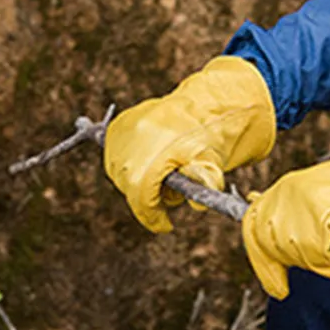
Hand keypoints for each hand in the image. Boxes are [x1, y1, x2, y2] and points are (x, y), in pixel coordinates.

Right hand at [104, 56, 275, 232]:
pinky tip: (152, 156)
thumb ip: (205, 186)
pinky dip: (132, 160)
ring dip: (138, 177)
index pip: (141, 199)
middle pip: (130, 187)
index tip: (166, 226)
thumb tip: (198, 205)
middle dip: (149, 195)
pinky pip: (118, 151)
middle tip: (171, 192)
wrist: (206, 103)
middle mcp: (130, 147)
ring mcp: (123, 133)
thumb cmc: (210, 136)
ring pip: (121, 171)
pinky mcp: (120, 123)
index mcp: (152, 157)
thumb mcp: (211, 163)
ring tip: (164, 170)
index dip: (152, 216)